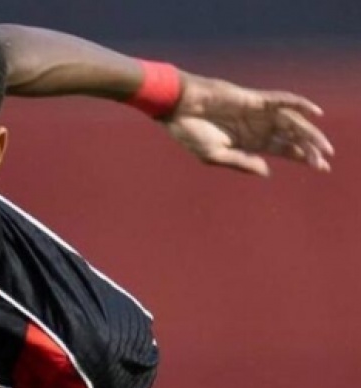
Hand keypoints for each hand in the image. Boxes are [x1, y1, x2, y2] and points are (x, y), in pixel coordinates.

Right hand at [164, 73, 333, 175]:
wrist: (177, 108)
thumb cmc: (189, 132)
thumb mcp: (215, 155)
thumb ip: (242, 162)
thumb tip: (269, 171)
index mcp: (247, 143)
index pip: (282, 149)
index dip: (302, 157)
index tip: (320, 167)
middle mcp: (256, 127)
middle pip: (291, 137)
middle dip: (309, 148)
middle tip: (326, 161)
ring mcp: (256, 113)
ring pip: (290, 122)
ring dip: (308, 133)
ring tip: (323, 146)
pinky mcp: (253, 99)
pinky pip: (281, 100)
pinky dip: (299, 104)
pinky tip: (315, 113)